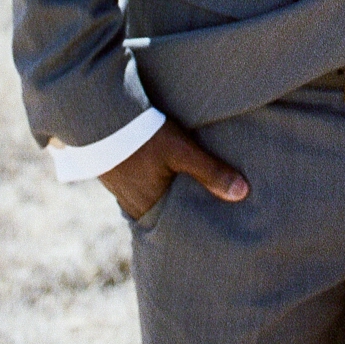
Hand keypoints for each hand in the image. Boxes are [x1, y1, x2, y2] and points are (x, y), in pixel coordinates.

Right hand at [98, 117, 248, 220]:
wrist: (101, 115)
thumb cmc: (144, 135)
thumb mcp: (182, 151)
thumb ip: (211, 172)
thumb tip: (243, 193)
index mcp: (150, 207)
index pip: (177, 228)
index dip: (194, 227)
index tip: (214, 228)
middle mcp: (135, 205)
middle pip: (166, 214)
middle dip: (185, 212)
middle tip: (211, 212)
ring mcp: (123, 191)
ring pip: (155, 199)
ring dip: (170, 195)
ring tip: (194, 192)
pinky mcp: (118, 174)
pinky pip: (143, 186)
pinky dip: (158, 183)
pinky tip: (168, 174)